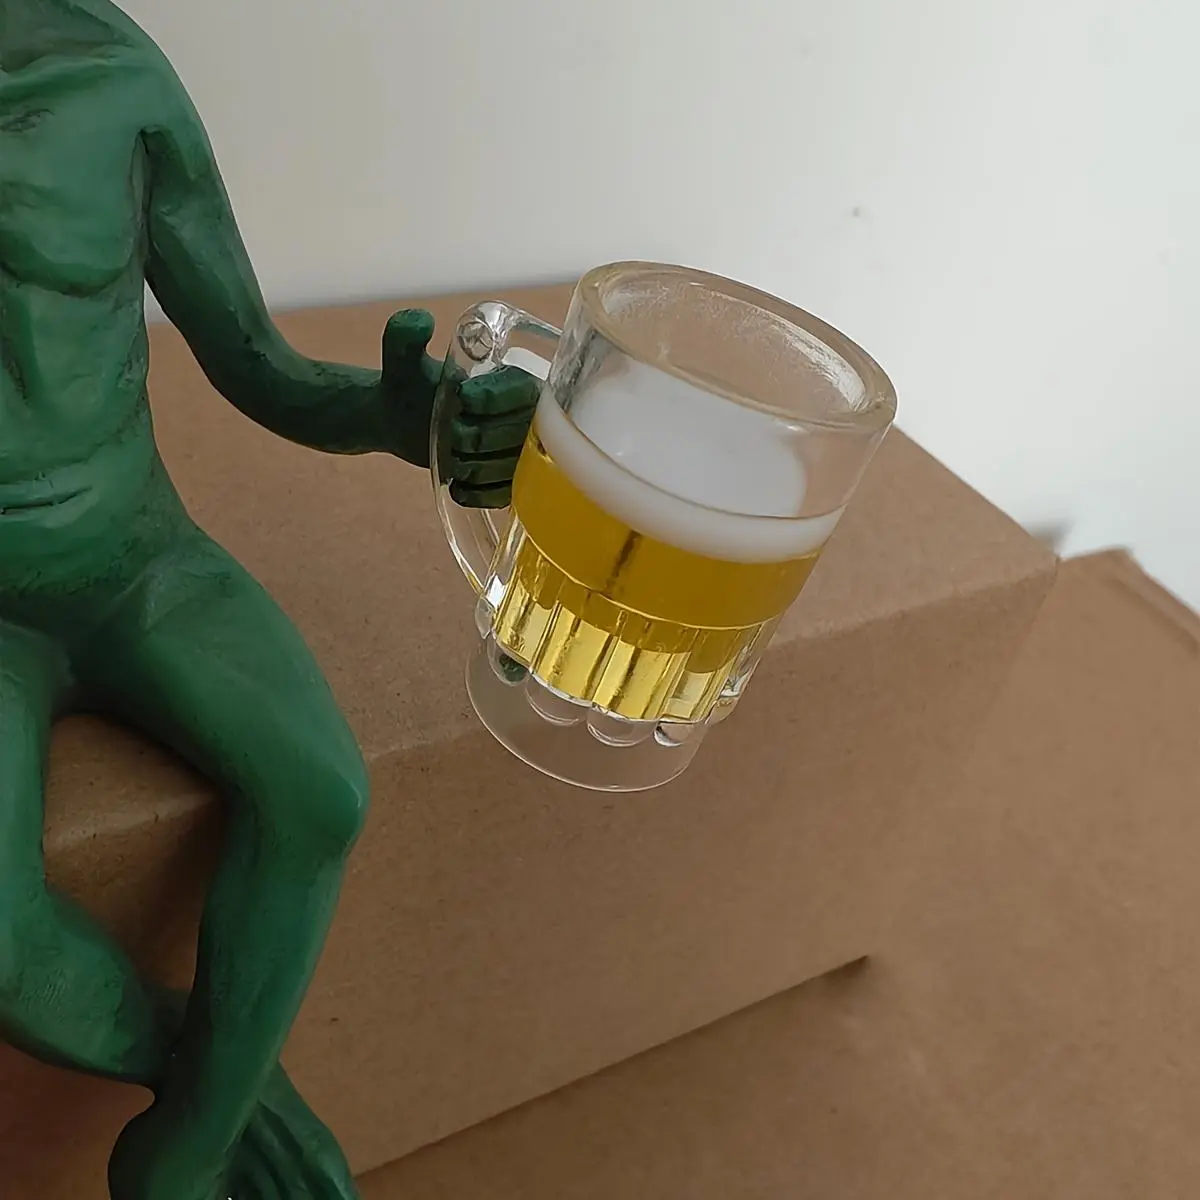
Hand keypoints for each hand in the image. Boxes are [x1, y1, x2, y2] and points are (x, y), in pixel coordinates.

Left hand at [381, 310, 539, 506]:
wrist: (399, 419)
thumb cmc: (405, 386)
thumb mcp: (400, 360)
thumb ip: (403, 336)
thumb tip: (420, 320)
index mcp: (508, 378)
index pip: (522, 391)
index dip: (492, 400)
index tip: (459, 401)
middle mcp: (523, 412)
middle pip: (520, 432)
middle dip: (480, 438)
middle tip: (449, 436)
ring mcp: (517, 447)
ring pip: (514, 466)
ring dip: (478, 468)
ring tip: (452, 461)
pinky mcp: (506, 475)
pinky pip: (507, 492)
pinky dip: (481, 493)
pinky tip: (459, 488)